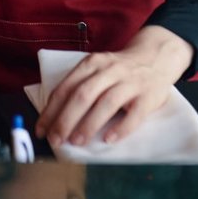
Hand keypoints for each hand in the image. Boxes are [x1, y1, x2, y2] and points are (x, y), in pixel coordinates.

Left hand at [35, 26, 194, 148]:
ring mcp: (130, 82)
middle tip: (56, 140)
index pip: (66, 87)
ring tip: (76, 142)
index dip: (51, 110)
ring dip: (89, 124)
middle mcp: (110, 70)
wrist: (156, 57)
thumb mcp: (97, 68)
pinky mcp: (148, 96)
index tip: (41, 130)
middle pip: (83, 95)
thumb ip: (79, 85)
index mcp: (92, 63)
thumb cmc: (119, 70)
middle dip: (65, 119)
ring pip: (106, 103)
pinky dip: (121, 128)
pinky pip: (134, 114)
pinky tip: (108, 139)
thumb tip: (53, 117)